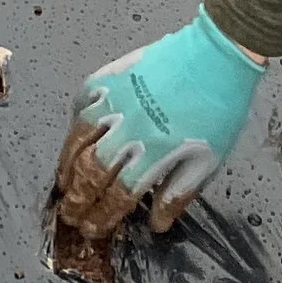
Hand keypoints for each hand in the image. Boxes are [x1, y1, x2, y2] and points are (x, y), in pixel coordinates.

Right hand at [47, 11, 262, 245]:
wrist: (217, 54)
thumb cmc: (218, 108)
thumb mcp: (208, 161)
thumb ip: (178, 194)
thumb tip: (157, 224)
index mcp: (156, 152)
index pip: (119, 194)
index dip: (102, 215)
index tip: (91, 228)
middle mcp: (130, 127)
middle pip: (92, 169)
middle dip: (77, 196)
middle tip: (68, 212)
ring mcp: (117, 97)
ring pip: (79, 135)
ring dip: (67, 162)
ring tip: (62, 181)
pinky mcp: (113, 73)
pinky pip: (84, 97)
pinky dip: (75, 118)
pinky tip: (73, 131)